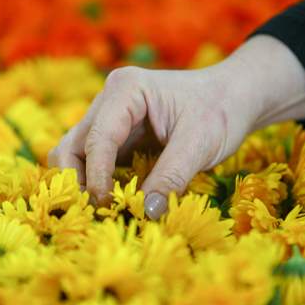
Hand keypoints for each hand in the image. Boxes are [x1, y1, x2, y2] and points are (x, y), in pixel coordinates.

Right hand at [49, 35, 304, 218]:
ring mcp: (108, 118)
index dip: (97, 176)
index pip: (98, 138)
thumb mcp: (200, 144)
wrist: (233, 97)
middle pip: (71, 146)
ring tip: (103, 211)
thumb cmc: (220, 111)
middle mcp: (108, 100)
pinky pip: (92, 162)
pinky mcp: (115, 136)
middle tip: (98, 213)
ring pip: (74, 155)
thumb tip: (147, 213)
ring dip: (82, 184)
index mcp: (126, 90)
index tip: (106, 207)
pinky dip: (96, 184)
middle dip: (77, 181)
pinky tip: (113, 202)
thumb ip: (172, 177)